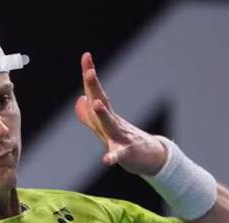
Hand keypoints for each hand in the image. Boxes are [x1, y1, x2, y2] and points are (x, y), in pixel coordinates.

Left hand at [74, 52, 167, 175]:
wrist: (148, 158)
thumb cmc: (124, 141)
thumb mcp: (104, 128)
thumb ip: (89, 116)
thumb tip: (79, 101)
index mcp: (105, 116)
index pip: (95, 93)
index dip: (89, 76)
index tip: (86, 55)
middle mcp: (113, 122)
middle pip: (101, 102)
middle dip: (94, 87)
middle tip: (89, 72)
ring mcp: (120, 137)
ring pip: (110, 125)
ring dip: (103, 114)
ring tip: (95, 104)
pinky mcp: (125, 153)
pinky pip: (118, 155)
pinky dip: (112, 156)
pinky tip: (106, 160)